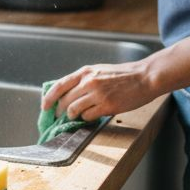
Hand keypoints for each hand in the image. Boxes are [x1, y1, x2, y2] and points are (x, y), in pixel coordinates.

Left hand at [41, 61, 158, 121]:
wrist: (144, 77)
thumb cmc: (123, 75)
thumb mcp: (99, 71)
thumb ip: (83, 80)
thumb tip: (67, 93)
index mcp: (85, 72)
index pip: (59, 86)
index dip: (49, 98)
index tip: (45, 107)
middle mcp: (88, 82)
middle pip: (64, 100)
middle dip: (59, 111)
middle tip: (60, 117)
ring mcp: (97, 94)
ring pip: (74, 110)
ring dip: (73, 116)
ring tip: (77, 116)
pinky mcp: (107, 106)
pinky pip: (88, 117)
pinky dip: (87, 119)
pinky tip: (92, 116)